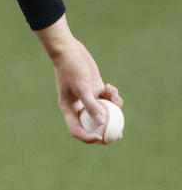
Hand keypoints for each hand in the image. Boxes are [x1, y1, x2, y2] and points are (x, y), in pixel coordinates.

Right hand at [35, 15, 123, 142]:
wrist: (70, 51)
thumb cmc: (71, 69)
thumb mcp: (82, 87)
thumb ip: (91, 105)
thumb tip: (101, 123)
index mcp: (69, 109)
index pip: (78, 130)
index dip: (89, 137)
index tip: (102, 138)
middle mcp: (78, 106)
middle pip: (92, 124)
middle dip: (106, 130)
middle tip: (119, 135)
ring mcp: (87, 98)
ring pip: (103, 111)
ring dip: (112, 106)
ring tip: (114, 96)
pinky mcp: (95, 89)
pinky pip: (107, 99)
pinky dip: (111, 95)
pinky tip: (110, 87)